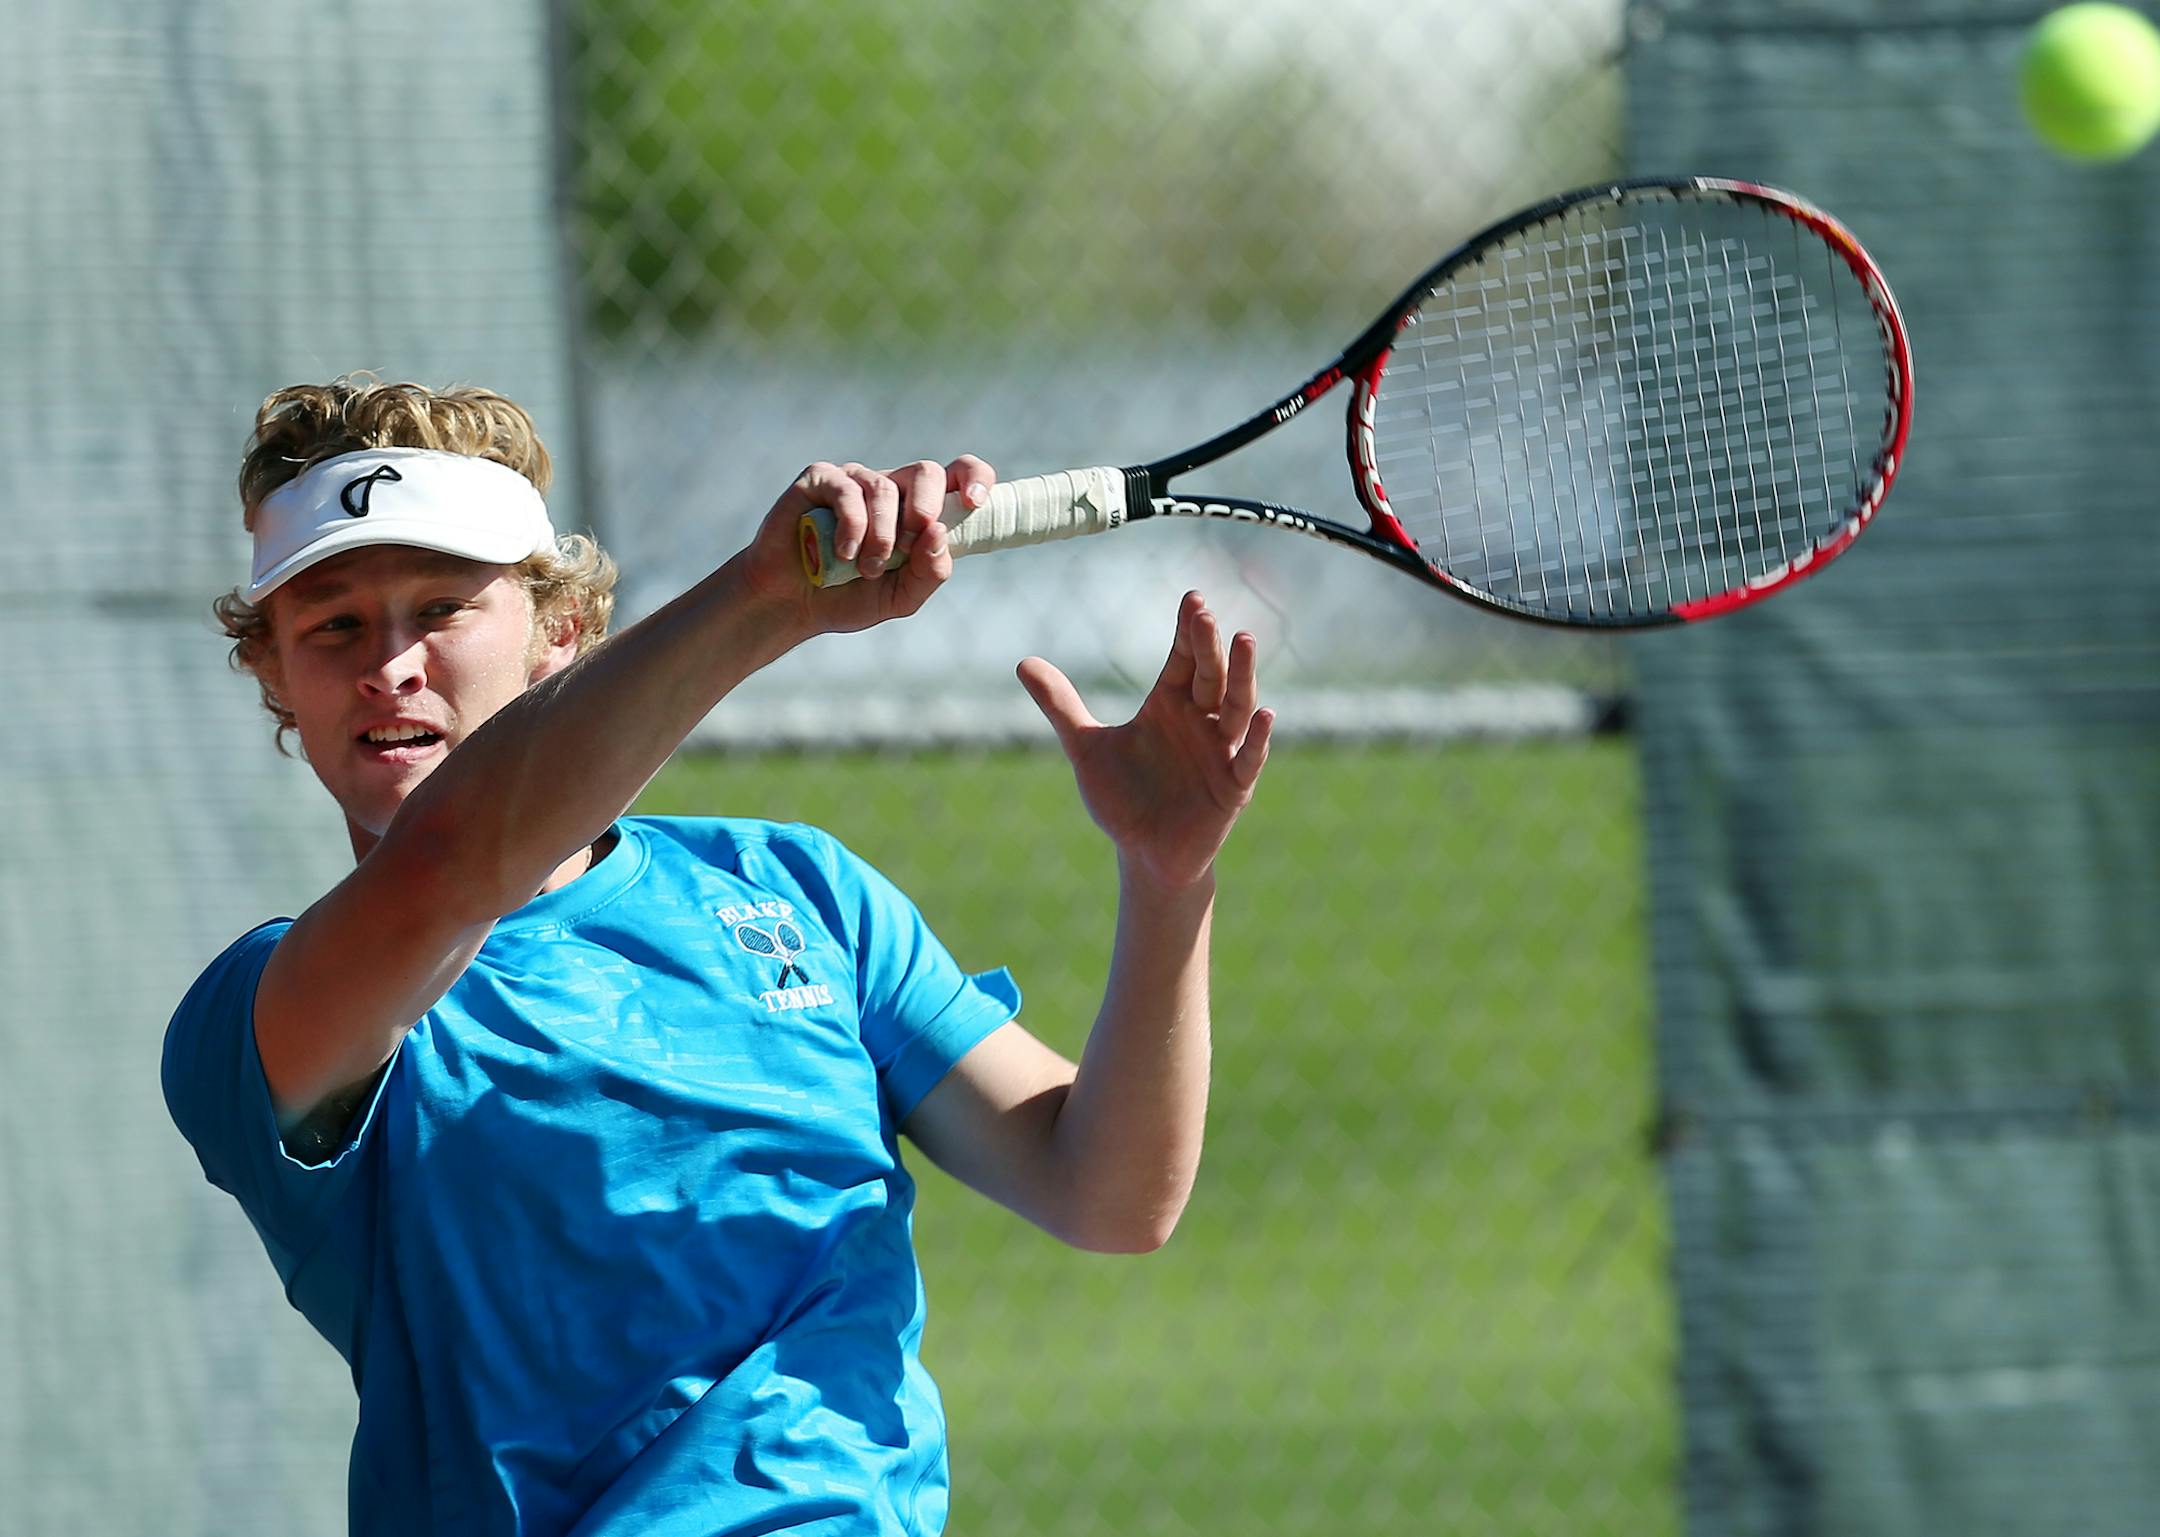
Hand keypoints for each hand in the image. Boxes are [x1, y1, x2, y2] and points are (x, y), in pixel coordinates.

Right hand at [738, 456, 996, 636]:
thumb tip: (940, 533)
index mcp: (916, 511)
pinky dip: (852, 526)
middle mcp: (889, 489)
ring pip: (886, 488)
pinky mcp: (819, 480)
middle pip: (927, 471)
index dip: (974, 478)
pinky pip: (847, 491)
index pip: (957, 475)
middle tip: (907, 547)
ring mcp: (854, 481)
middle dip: (925, 509)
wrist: (792, 605)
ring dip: (882, 536)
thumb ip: (930, 571)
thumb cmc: (848, 596)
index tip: (976, 503)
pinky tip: (842, 553)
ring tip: (865, 569)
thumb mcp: (901, 597)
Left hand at [1019, 591, 1273, 889]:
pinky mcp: (1233, 788)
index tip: (1192, 598)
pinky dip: (1257, 738)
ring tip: (1245, 641)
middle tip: (1205, 614)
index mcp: (1169, 705)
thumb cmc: (1122, 799)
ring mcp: (1220, 753)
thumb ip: (1061, 706)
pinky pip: (1249, 758)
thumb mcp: (1086, 749)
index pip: (1183, 660)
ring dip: (1243, 676)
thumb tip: (1022, 663)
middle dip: (1209, 645)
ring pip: (1236, 707)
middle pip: (1210, 675)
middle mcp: (1199, 721)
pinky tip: (1265, 715)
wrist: (1143, 855)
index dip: (1187, 631)